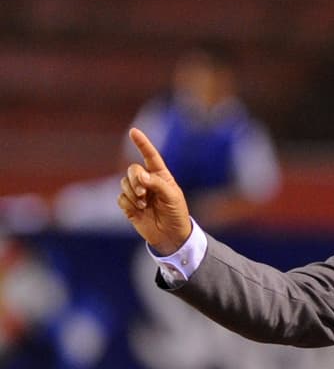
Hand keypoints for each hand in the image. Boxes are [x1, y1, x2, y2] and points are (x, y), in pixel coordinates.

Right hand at [117, 128, 192, 253]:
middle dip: (135, 180)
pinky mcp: (129, 205)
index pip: (150, 156)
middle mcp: (147, 181)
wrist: (172, 236)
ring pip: (124, 183)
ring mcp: (137, 193)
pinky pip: (121, 198)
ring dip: (133, 193)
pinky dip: (129, 204)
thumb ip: (156, 183)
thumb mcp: (172, 197)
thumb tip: (139, 175)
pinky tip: (139, 211)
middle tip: (143, 192)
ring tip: (144, 204)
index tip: (133, 132)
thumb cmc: (176, 214)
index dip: (142, 143)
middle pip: (132, 170)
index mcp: (160, 176)